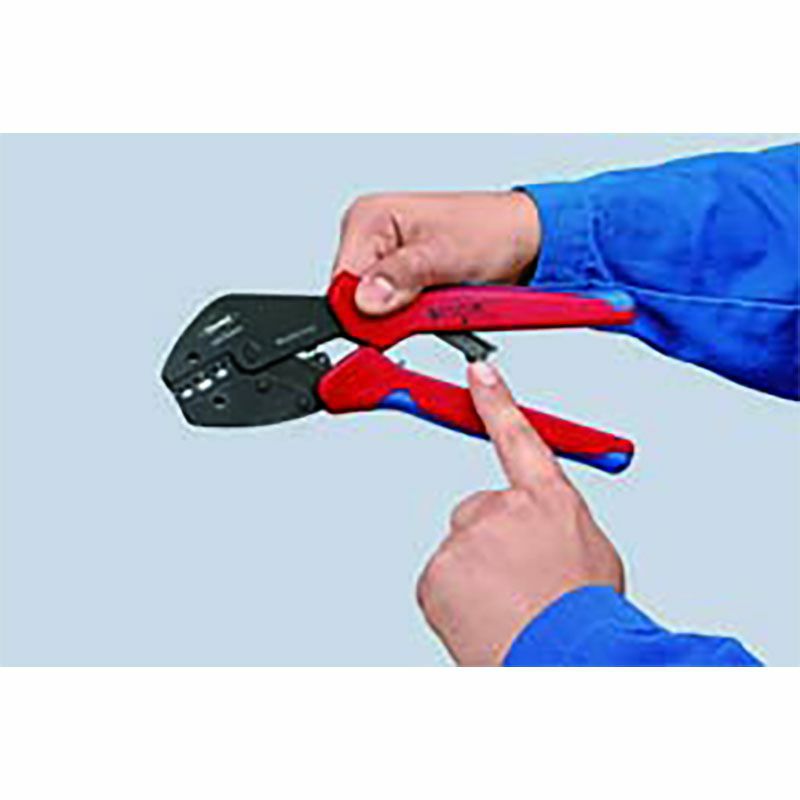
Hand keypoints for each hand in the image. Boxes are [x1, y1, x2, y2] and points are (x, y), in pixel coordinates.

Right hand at [332, 191, 540, 313]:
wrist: (525, 241)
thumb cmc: (492, 231)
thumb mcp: (445, 254)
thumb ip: (402, 276)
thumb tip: (366, 299)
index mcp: (369, 218)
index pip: (341, 281)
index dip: (363, 311)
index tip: (393, 318)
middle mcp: (370, 238)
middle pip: (354, 301)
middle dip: (388, 315)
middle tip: (424, 308)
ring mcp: (384, 262)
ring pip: (373, 313)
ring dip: (403, 319)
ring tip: (437, 301)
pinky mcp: (400, 281)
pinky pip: (392, 314)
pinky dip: (412, 320)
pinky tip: (434, 307)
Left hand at [417, 361, 624, 666]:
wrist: (565, 665)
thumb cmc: (585, 618)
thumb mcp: (590, 556)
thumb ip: (557, 525)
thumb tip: (538, 528)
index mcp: (549, 500)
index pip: (518, 436)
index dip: (497, 401)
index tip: (478, 374)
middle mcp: (503, 509)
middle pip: (479, 510)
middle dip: (491, 542)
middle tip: (517, 582)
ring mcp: (466, 539)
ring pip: (461, 550)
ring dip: (477, 576)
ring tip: (507, 609)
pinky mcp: (436, 572)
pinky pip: (441, 580)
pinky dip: (455, 600)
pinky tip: (483, 619)